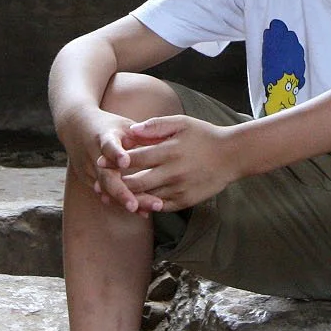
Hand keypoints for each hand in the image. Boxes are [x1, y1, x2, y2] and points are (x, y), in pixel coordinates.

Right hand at [62, 109, 155, 210]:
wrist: (75, 128)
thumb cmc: (108, 127)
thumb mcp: (125, 125)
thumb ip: (144, 134)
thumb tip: (169, 140)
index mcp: (103, 137)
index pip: (108, 146)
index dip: (115, 154)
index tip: (125, 161)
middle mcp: (93, 156)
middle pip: (105, 177)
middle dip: (121, 192)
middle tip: (135, 205)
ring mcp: (88, 170)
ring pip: (106, 190)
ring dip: (125, 201)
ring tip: (147, 210)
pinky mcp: (89, 180)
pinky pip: (107, 194)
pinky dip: (123, 202)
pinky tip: (142, 211)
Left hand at [108, 114, 241, 211]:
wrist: (232, 155)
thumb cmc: (204, 135)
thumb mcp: (181, 123)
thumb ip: (155, 126)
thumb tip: (131, 131)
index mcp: (169, 151)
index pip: (134, 159)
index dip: (114, 161)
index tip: (100, 161)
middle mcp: (173, 172)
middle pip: (136, 182)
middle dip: (115, 184)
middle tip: (99, 183)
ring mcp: (180, 188)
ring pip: (147, 198)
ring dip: (127, 198)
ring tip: (110, 196)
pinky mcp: (186, 200)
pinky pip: (161, 207)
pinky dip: (146, 206)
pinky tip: (135, 203)